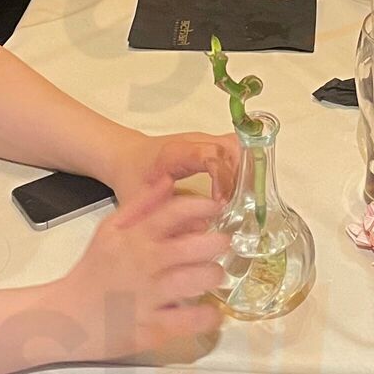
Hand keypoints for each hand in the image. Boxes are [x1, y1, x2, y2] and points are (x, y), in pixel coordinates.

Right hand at [52, 177, 226, 358]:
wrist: (64, 318)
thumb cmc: (93, 272)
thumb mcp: (109, 231)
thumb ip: (141, 206)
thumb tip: (168, 181)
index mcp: (132, 239)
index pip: (172, 213)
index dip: (200, 206)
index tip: (216, 208)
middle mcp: (142, 265)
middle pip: (190, 247)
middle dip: (215, 243)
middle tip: (222, 244)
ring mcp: (147, 298)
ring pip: (194, 282)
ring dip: (212, 276)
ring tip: (214, 275)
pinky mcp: (150, 329)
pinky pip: (188, 321)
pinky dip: (206, 316)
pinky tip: (211, 312)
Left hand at [109, 130, 241, 203]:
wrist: (127, 156)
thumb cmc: (133, 176)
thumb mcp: (144, 201)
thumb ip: (167, 216)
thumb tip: (201, 232)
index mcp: (176, 152)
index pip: (210, 156)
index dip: (223, 177)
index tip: (223, 202)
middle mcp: (195, 141)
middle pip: (231, 148)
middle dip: (242, 175)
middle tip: (244, 203)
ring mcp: (205, 141)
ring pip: (237, 148)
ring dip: (245, 172)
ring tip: (246, 199)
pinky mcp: (210, 146)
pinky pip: (234, 153)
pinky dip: (241, 170)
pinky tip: (240, 192)